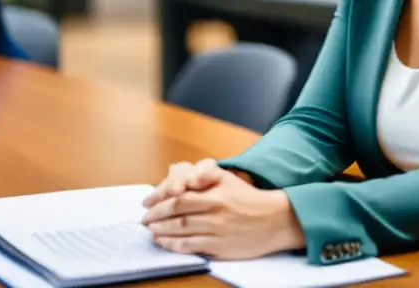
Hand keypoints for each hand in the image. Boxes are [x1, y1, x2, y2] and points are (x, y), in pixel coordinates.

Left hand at [142, 162, 301, 258]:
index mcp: (216, 190)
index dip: (159, 198)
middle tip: (144, 218)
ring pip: (181, 229)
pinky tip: (163, 243)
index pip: (179, 194)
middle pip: (176, 211)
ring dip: (160, 230)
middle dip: (155, 215)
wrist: (274, 220)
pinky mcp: (220, 246)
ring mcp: (217, 229)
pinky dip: (173, 245)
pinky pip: (190, 246)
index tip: (147, 202)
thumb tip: (178, 173)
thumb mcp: (228, 178)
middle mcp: (215, 208)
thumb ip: (203, 175)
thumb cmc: (248, 198)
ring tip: (150, 230)